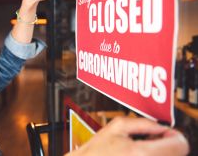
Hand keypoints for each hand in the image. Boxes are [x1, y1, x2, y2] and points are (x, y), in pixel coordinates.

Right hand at [66, 117, 188, 155]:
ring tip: (142, 147)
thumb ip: (143, 123)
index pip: (179, 145)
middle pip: (177, 153)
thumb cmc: (96, 150)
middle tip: (151, 138)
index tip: (165, 132)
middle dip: (166, 143)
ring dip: (161, 151)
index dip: (174, 135)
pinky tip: (138, 154)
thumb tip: (160, 125)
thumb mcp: (117, 126)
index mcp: (141, 153)